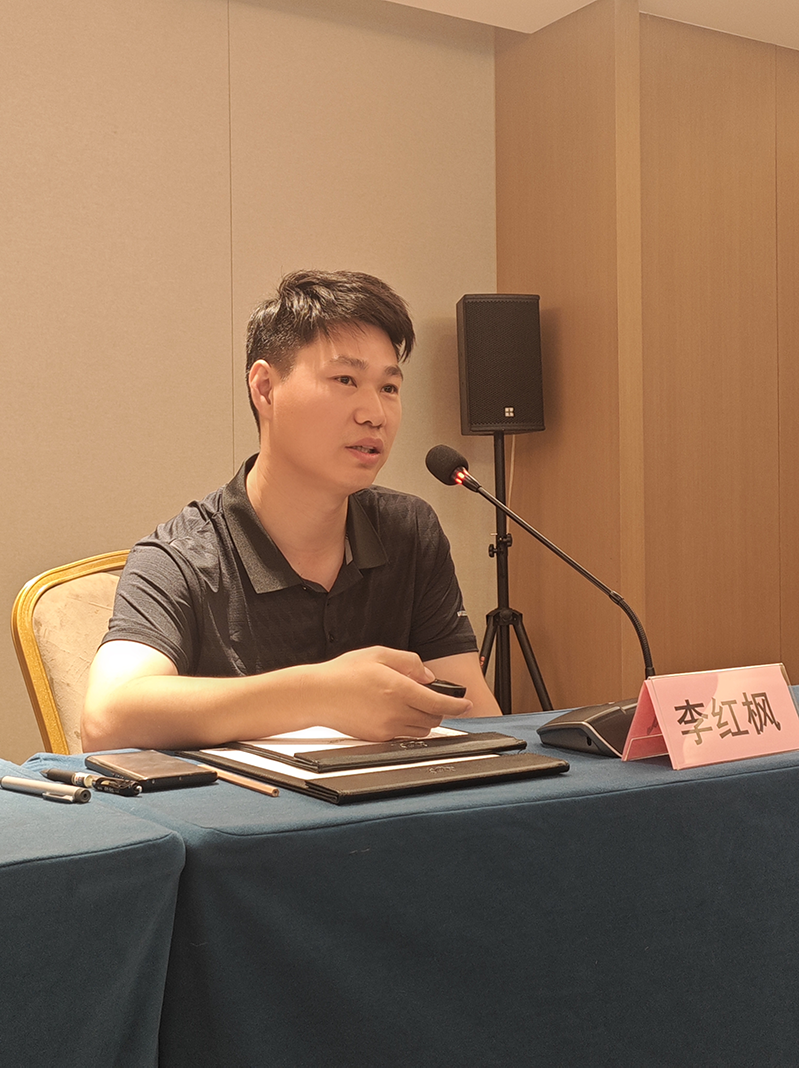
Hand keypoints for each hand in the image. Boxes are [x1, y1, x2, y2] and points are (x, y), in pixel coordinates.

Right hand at [305, 646, 473, 740]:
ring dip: (424, 719)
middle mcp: (395, 711)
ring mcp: (386, 728)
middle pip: (433, 718)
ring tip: (410, 703)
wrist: (317, 695)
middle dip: (438, 709)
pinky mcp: (378, 738)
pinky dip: (408, 726)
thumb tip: (428, 676)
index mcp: (398, 688)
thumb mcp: (379, 654)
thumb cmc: (344, 673)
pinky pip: (404, 736)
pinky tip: (395, 712)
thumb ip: (409, 662)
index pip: (439, 703)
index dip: (457, 705)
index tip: (466, 704)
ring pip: (421, 730)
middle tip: (429, 696)